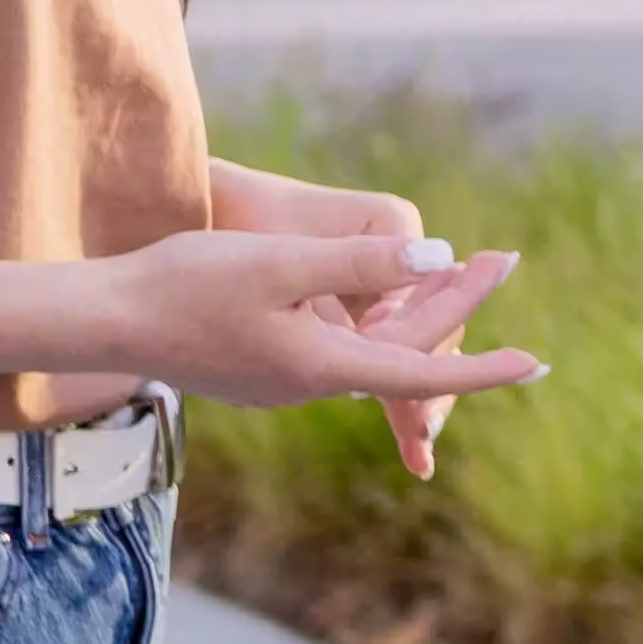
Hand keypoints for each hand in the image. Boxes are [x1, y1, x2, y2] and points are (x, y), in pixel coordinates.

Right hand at [210, 165, 504, 475]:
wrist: (106, 318)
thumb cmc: (187, 284)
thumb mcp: (282, 263)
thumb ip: (361, 263)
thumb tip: (440, 259)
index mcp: (320, 367)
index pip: (421, 374)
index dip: (482, 367)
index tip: (535, 362)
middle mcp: (309, 385)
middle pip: (402, 354)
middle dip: (455, 307)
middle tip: (502, 258)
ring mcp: (284, 382)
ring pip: (372, 354)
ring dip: (417, 315)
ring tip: (462, 271)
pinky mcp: (263, 368)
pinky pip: (339, 352)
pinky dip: (375, 324)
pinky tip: (386, 297)